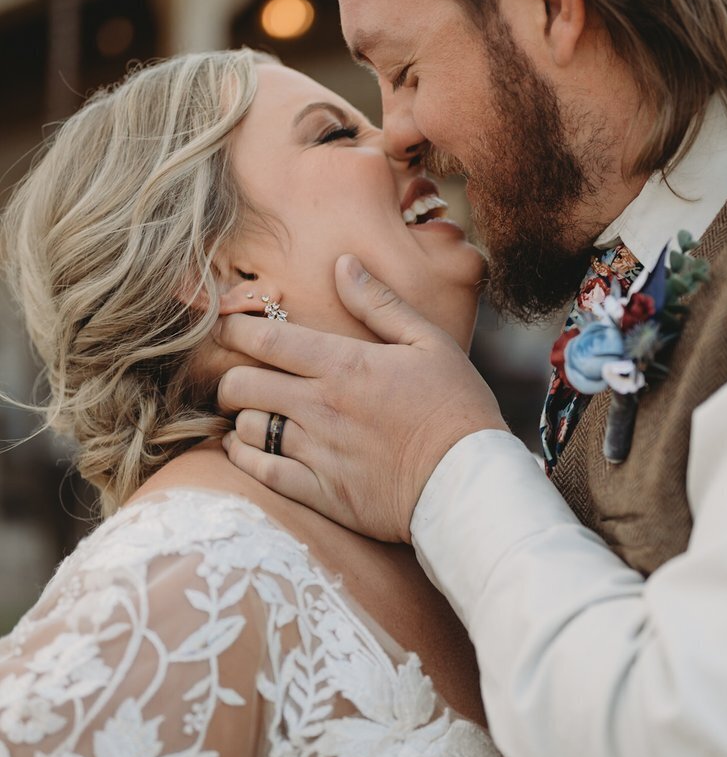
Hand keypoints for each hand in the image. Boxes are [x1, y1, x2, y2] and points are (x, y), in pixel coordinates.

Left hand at [215, 255, 507, 541]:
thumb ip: (380, 303)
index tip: (228, 327)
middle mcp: (321, 407)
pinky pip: (260, 473)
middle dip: (230, 376)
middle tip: (239, 376)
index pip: (265, 339)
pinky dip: (243, 458)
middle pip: (241, 385)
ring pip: (245, 428)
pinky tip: (250, 449)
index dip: (234, 330)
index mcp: (344, 365)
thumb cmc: (456, 407)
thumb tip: (342, 264)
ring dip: (240, 418)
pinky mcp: (320, 492)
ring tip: (251, 412)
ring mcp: (317, 452)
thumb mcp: (429, 342)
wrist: (469, 480)